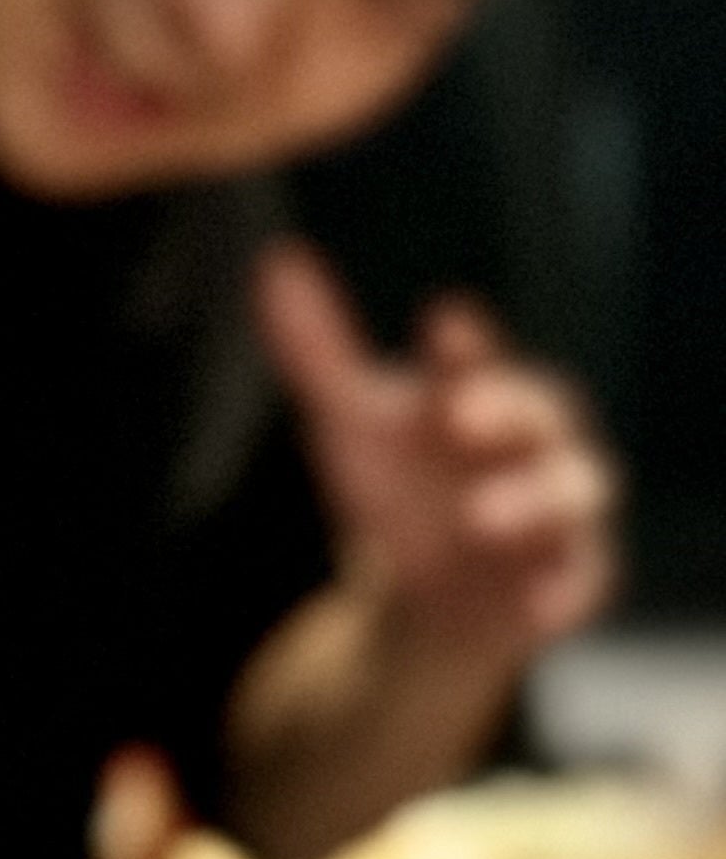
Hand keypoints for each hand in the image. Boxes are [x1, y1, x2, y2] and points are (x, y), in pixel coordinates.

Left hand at [253, 238, 618, 666]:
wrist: (421, 599)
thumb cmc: (397, 488)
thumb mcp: (348, 423)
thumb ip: (317, 349)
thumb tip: (274, 259)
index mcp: (475, 393)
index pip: (476, 356)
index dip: (463, 341)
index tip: (442, 319)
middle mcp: (530, 444)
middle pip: (542, 409)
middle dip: (510, 407)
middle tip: (460, 412)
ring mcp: (558, 510)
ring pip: (578, 486)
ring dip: (539, 496)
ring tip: (481, 513)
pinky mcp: (570, 578)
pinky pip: (583, 577)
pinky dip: (564, 585)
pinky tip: (538, 600)